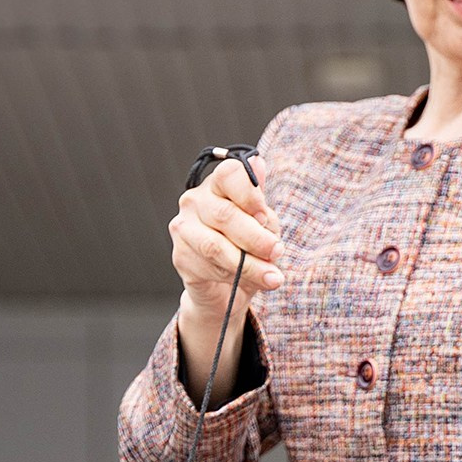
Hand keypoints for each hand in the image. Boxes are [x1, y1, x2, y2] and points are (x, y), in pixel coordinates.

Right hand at [171, 153, 281, 402]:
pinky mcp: (182, 261)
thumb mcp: (267, 231)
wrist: (228, 295)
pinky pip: (206, 268)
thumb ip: (265, 209)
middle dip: (255, 235)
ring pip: (212, 243)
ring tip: (274, 278)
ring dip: (246, 263)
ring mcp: (183, 232)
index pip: (233, 173)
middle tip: (279, 252)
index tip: (270, 209)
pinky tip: (255, 286)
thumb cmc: (253, 254)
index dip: (252, 189)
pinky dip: (233, 278)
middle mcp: (196, 204)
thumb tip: (264, 166)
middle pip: (224, 212)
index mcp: (220, 186)